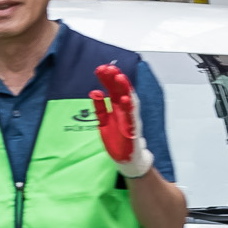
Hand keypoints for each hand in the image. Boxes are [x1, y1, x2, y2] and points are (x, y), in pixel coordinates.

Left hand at [91, 63, 155, 178]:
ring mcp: (130, 121)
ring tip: (119, 77)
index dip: (108, 79)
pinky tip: (125, 99)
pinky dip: (129, 109)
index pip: (113, 90)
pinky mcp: (132, 132)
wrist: (128, 160)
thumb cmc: (117, 140)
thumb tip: (95, 92)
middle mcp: (125, 112)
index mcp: (118, 109)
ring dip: (125, 90)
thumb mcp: (104, 122)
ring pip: (129, 102)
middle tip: (109, 67)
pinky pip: (131, 119)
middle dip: (116, 80)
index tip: (101, 68)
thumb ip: (100, 108)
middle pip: (121, 92)